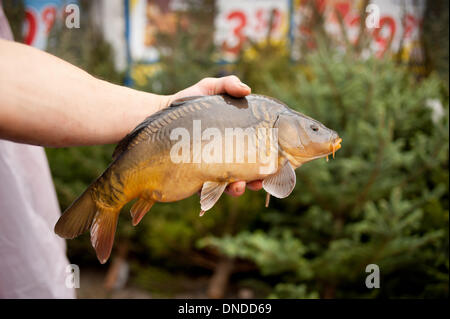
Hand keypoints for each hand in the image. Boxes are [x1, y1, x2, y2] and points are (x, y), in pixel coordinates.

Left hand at [168, 76, 262, 196]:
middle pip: (250, 173)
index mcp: (237, 139)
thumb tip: (247, 90)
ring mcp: (212, 169)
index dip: (269, 159)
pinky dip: (215, 193)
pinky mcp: (195, 179)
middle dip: (257, 180)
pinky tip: (217, 187)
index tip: (275, 162)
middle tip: (258, 180)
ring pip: (231, 186)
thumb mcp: (209, 88)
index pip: (259, 152)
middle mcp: (228, 157)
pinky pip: (208, 191)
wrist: (158, 115)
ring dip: (238, 188)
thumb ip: (228, 85)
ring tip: (238, 186)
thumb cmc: (188, 102)